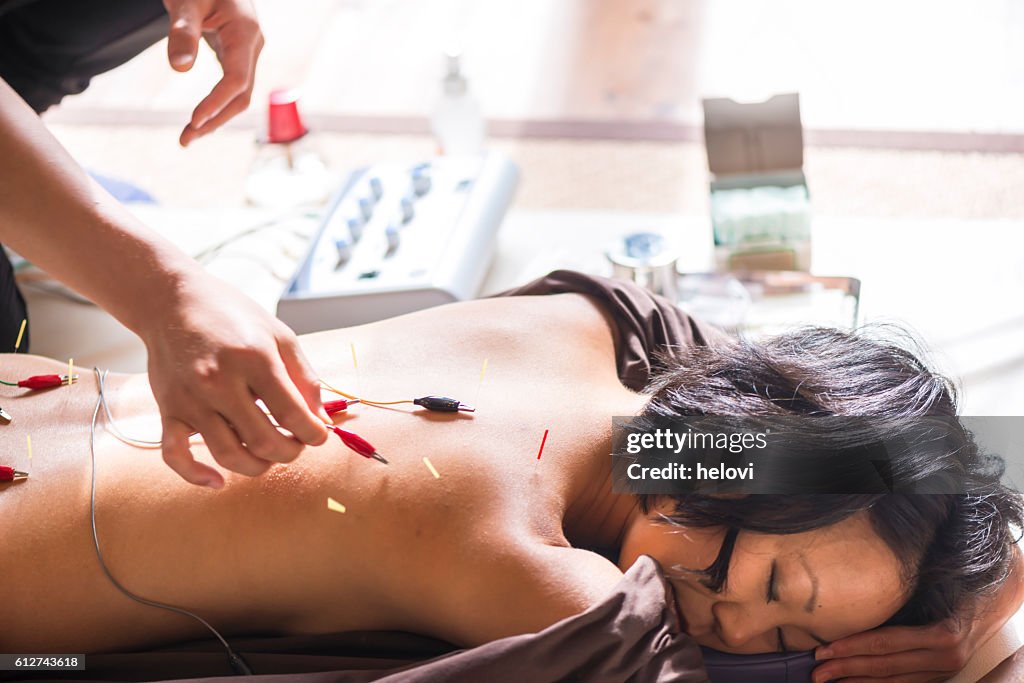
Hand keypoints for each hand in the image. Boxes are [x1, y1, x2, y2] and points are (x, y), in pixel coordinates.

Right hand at [142, 269, 329, 487]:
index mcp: (254, 359)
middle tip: (296, 445)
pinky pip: (176, 455)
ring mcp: (190, 398)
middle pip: (263, 441)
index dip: (313, 434)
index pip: (292, 414)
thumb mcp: (280, 335)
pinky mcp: (167, 409)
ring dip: (256, 466)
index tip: (319, 435)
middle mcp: (219, 381)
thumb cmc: (232, 315)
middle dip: (290, 452)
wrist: (172, 300)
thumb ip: (304, 378)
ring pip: (227, 455)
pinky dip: (196, 476)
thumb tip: (322, 420)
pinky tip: (218, 481)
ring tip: (269, 454)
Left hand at [163, 0, 263, 146]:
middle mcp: (253, 45)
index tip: (193, 121)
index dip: (216, 103)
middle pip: (241, 95)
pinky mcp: (238, 52)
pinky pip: (232, 85)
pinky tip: (199, 117)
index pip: (236, 80)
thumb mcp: (184, 1)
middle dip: (215, 120)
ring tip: (188, 135)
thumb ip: (182, 32)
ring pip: (239, 94)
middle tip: (185, 139)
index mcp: (245, 32)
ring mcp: (248, 50)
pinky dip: (216, 103)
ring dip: (216, 117)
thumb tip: (179, 68)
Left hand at [813, 562, 1023, 682]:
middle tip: (816, 671)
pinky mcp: (941, 678)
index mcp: (942, 634)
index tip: (822, 650)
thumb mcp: (931, 588)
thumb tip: (852, 601)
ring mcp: (944, 672)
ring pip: (893, 681)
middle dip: (847, 669)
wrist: (992, 602)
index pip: (885, 643)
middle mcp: (945, 657)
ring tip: (829, 680)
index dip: (851, 647)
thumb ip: (898, 600)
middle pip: (885, 666)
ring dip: (857, 681)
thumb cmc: (955, 587)